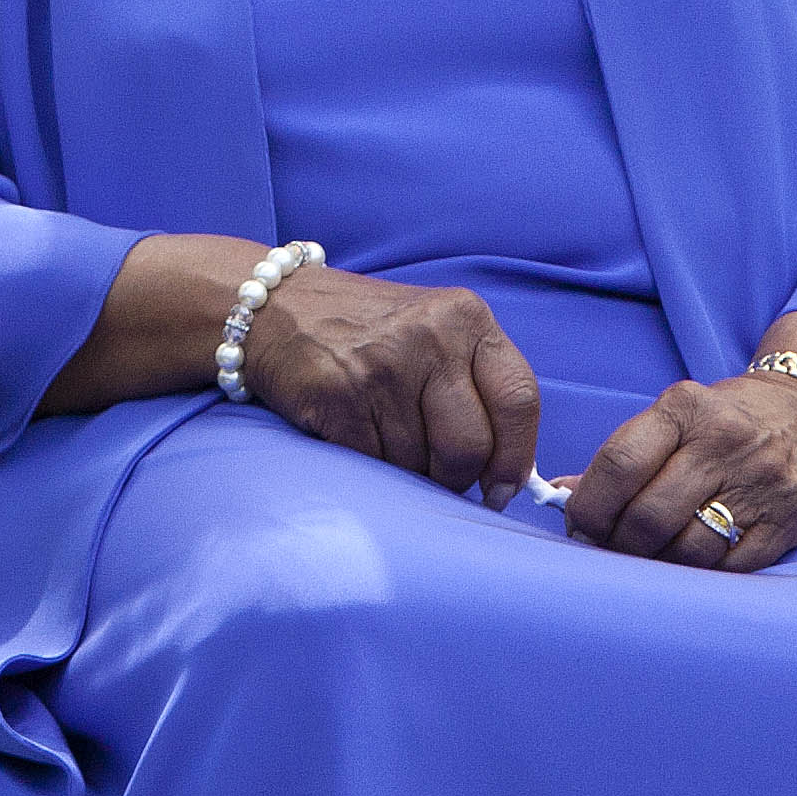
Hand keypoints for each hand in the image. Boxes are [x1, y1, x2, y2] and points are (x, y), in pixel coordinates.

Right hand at [232, 266, 541, 505]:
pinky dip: (371, 467)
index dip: (516, 457)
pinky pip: (376, 465)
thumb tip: (508, 471)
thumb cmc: (370, 329)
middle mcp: (431, 337)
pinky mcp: (340, 397)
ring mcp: (384, 367)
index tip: (502, 488)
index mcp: (468, 318)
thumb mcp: (437, 329)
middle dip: (455, 478)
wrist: (277, 307)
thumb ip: (478, 383)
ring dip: (407, 472)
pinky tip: (357, 437)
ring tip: (387, 438)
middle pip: (470, 447)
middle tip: (437, 474)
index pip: (519, 399)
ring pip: (420, 465)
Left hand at [563, 371, 796, 573]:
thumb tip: (559, 494)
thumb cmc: (727, 420)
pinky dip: (700, 571)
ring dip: (657, 563)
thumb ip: (623, 456)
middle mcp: (726, 443)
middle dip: (618, 544)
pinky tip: (689, 560)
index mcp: (687, 409)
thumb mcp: (676, 417)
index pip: (620, 463)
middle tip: (610, 547)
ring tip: (649, 555)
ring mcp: (761, 485)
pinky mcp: (788, 522)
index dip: (589, 505)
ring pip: (687, 549)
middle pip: (649, 516)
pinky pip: (728, 566)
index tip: (579, 524)